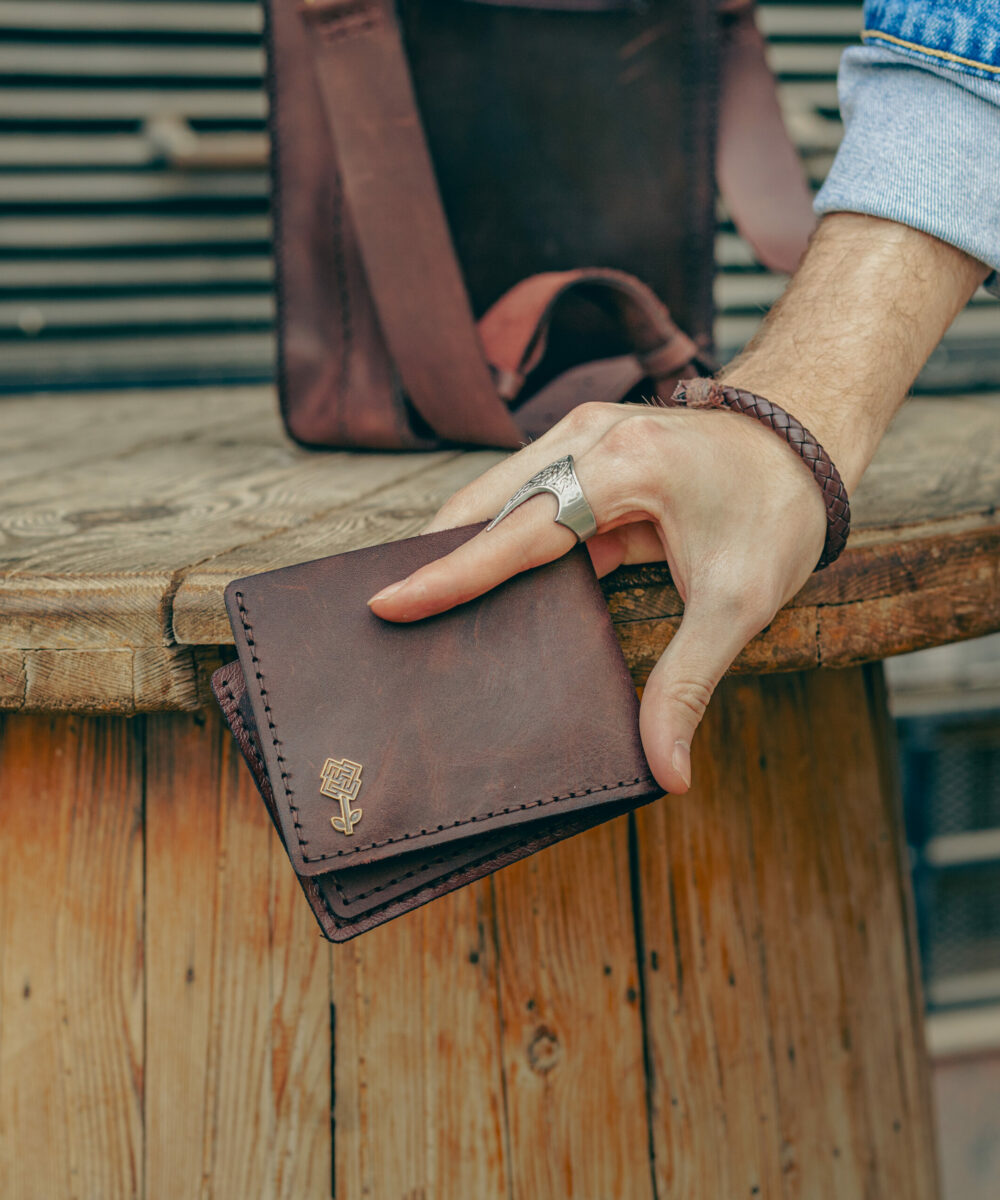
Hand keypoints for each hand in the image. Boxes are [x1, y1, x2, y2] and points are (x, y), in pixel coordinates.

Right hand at [368, 400, 826, 792]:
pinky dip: (501, 540)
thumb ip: (688, 685)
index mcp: (622, 467)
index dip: (448, 574)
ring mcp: (583, 435)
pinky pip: (526, 497)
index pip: (514, 529)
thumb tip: (667, 771)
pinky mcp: (586, 449)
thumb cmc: (777, 511)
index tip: (386, 602)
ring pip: (497, 496)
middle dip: (438, 558)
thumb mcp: (740, 604)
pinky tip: (485, 585)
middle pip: (485, 504)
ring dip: (465, 548)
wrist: (805, 440)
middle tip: (389, 617)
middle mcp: (589, 438)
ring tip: (422, 606)